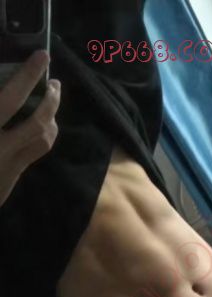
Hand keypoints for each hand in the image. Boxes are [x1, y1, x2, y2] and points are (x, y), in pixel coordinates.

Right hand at [0, 51, 60, 206]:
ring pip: (43, 137)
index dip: (28, 76)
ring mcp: (8, 161)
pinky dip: (47, 132)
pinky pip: (38, 149)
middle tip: (53, 80)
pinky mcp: (13, 172)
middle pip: (37, 121)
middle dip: (51, 98)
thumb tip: (2, 75)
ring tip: (52, 96)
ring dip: (52, 114)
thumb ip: (1, 108)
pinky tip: (46, 121)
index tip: (42, 56)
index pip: (11, 99)